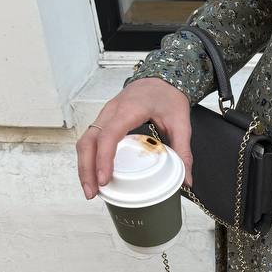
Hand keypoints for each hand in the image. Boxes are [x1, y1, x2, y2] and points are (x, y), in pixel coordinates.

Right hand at [76, 78, 192, 199]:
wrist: (160, 79)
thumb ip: (183, 151)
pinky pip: (90, 140)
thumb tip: (187, 180)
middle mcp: (111, 111)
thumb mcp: (181, 123)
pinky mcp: (104, 121)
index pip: (109, 135)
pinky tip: (94, 176)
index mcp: (129, 109)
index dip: (104, 158)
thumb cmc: (168, 96)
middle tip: (93, 193)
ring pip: (85, 141)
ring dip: (84, 166)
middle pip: (89, 141)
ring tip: (91, 190)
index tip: (104, 179)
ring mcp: (104, 116)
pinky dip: (88, 159)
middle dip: (86, 169)